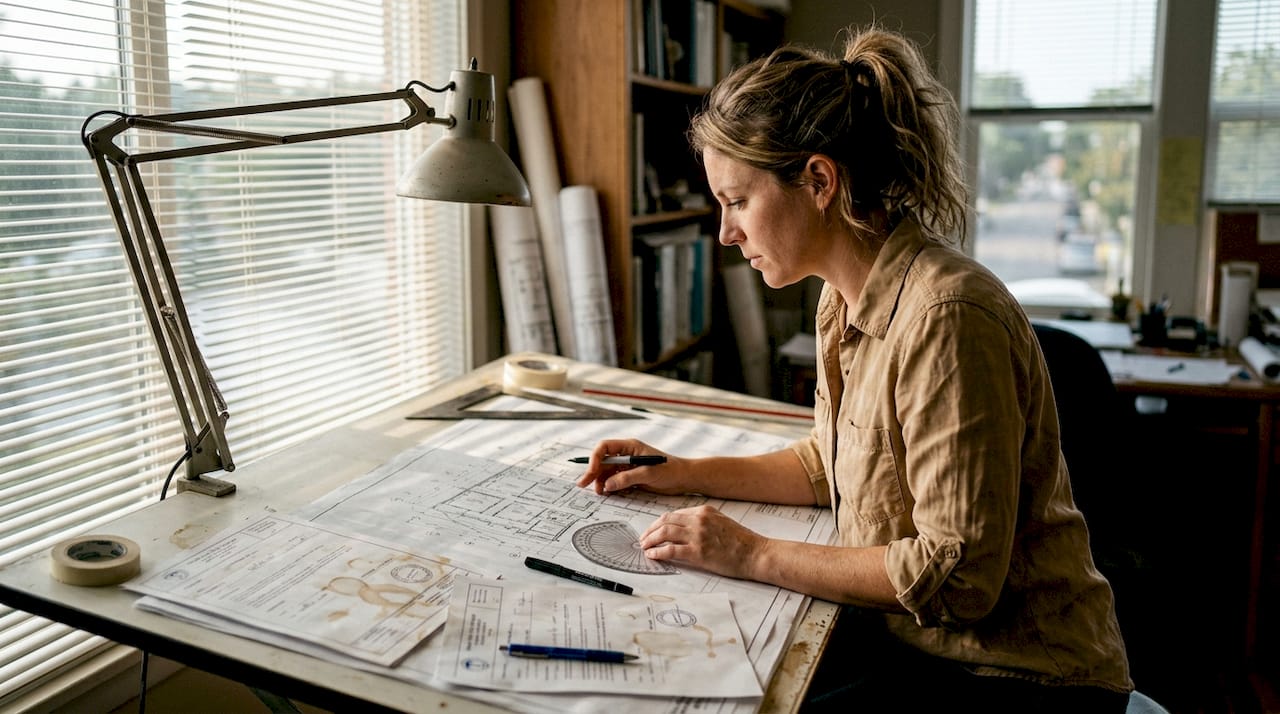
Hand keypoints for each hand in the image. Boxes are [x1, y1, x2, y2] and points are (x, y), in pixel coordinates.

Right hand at [573, 439, 684, 494]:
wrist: (684, 479)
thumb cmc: (670, 470)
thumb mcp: (648, 473)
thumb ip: (627, 478)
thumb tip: (607, 485)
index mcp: (630, 446)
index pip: (605, 447)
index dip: (595, 458)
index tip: (592, 471)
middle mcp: (627, 455)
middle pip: (603, 460)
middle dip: (593, 471)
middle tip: (583, 484)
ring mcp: (628, 466)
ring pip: (607, 472)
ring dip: (601, 481)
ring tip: (599, 492)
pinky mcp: (631, 477)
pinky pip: (615, 480)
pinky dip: (609, 486)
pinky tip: (608, 493)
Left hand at [639, 505, 764, 578]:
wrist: (756, 553)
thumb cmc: (741, 541)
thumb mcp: (721, 522)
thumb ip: (703, 521)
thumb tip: (684, 529)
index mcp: (704, 511)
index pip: (674, 514)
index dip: (659, 523)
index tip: (652, 530)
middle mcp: (699, 520)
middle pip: (665, 521)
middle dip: (650, 530)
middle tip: (643, 539)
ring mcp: (698, 535)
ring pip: (665, 533)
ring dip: (650, 540)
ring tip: (644, 547)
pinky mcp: (699, 552)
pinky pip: (671, 550)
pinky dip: (658, 552)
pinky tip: (653, 555)